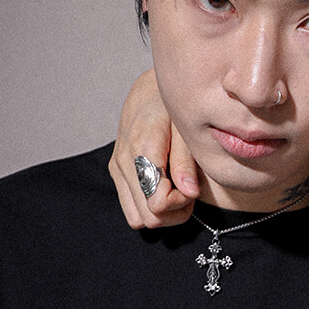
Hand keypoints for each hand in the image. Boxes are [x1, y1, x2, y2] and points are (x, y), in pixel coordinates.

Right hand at [108, 69, 200, 228]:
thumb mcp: (186, 128)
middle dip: (174, 212)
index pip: (158, 203)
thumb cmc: (171, 107)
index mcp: (143, 148)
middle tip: (188, 190)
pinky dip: (150, 206)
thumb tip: (190, 192)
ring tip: (177, 189)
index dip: (180, 203)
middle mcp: (125, 161)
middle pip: (148, 218)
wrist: (148, 89)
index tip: (192, 187)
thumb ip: (186, 160)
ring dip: (162, 213)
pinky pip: (132, 208)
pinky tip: (165, 186)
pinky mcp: (116, 172)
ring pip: (138, 219)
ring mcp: (117, 168)